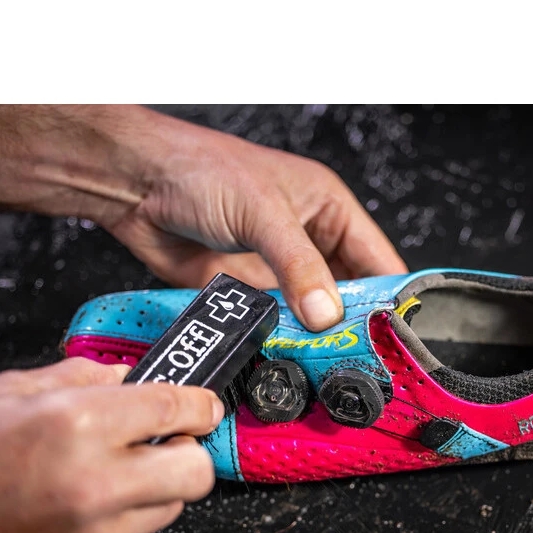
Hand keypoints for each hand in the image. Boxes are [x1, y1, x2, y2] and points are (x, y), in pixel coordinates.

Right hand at [0, 358, 222, 532]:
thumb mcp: (8, 394)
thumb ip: (79, 377)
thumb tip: (124, 375)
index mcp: (76, 424)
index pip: (175, 406)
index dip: (200, 402)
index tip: (205, 404)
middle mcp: (96, 481)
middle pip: (197, 468)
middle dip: (191, 450)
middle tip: (170, 442)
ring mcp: (98, 532)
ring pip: (173, 504)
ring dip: (157, 486)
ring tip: (116, 476)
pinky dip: (122, 519)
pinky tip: (86, 509)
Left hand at [106, 112, 407, 330]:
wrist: (136, 184)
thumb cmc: (200, 169)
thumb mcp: (262, 212)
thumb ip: (298, 266)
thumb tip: (327, 314)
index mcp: (328, 209)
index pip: (377, 260)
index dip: (391, 297)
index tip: (396, 334)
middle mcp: (308, 242)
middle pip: (349, 295)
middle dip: (355, 325)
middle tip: (360, 358)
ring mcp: (277, 271)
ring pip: (312, 316)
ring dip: (317, 339)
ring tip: (327, 363)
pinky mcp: (247, 293)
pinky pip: (275, 325)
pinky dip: (283, 342)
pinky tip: (288, 357)